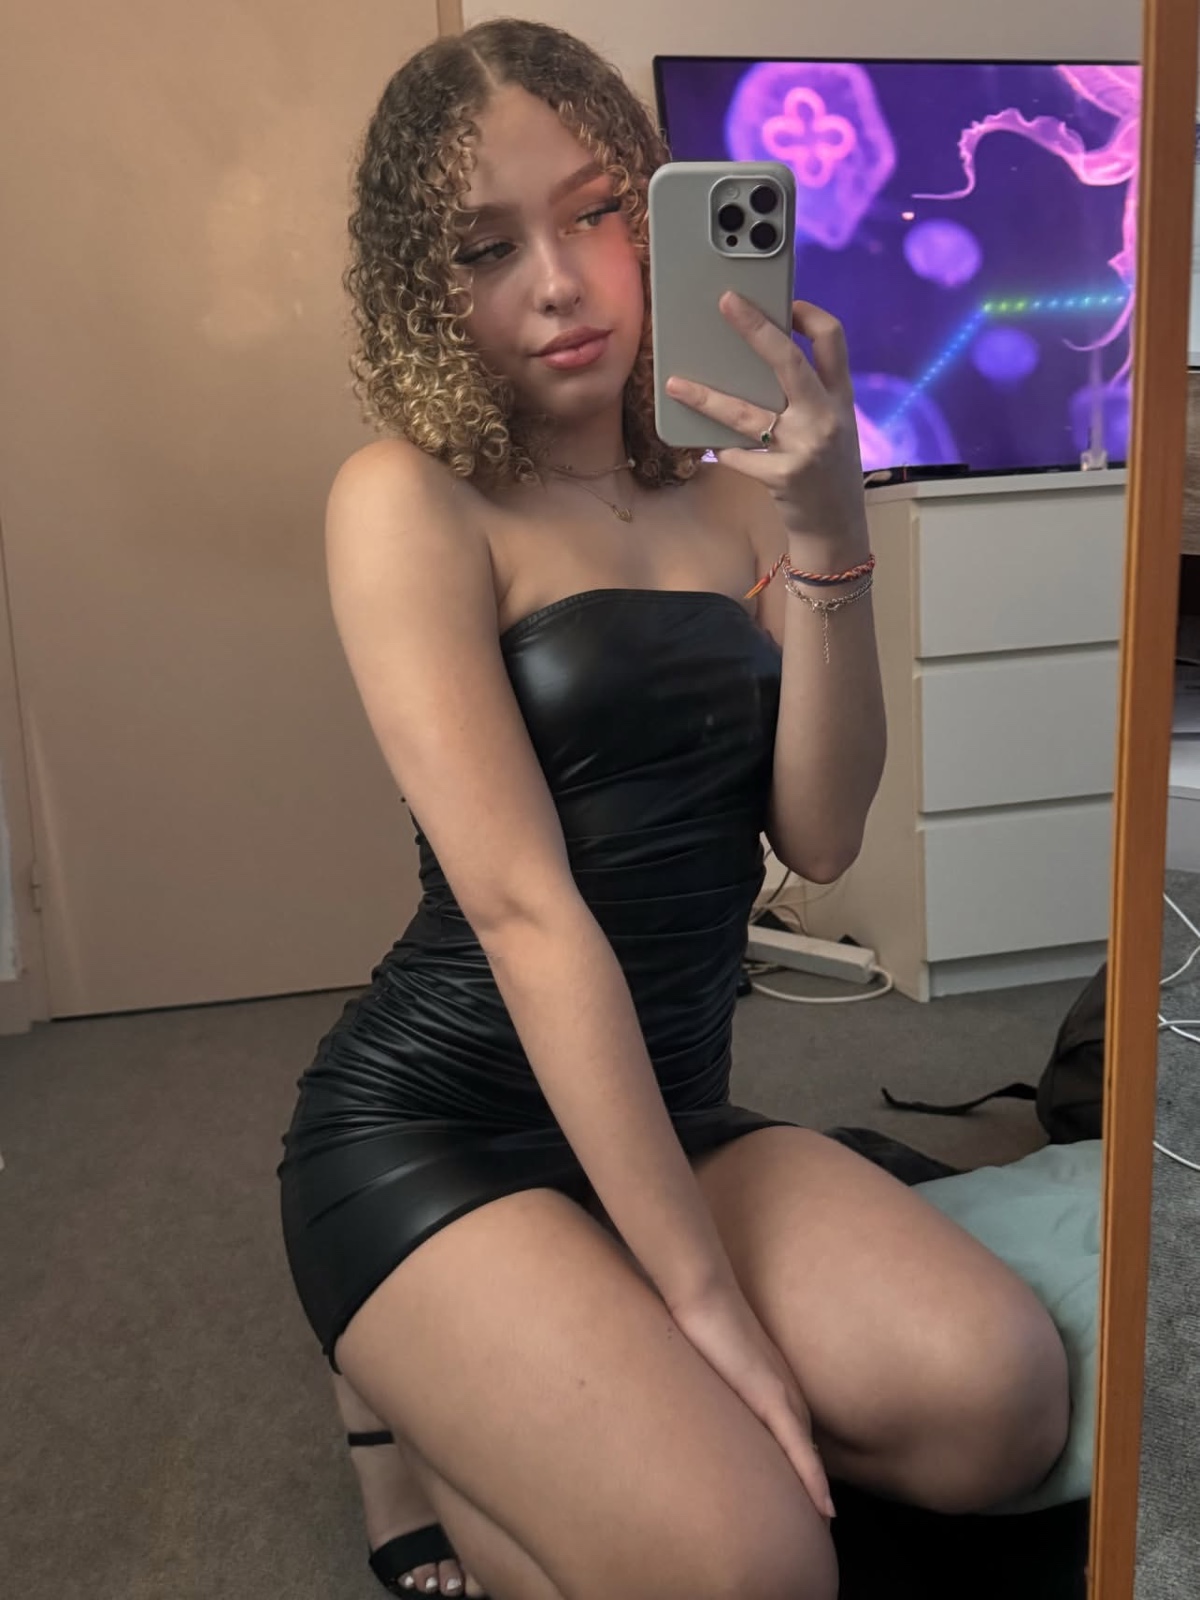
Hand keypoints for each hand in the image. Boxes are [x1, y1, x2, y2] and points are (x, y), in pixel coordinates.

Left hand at [664, 294, 866, 544]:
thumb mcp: (832, 425)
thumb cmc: (827, 469)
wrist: (837, 528)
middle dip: (756, 328)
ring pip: (746, 414)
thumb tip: (754, 361)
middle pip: (789, 362)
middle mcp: (827, 418)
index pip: (833, 339)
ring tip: (675, 384)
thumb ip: (807, 394)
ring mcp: (805, 448)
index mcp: (841, 397)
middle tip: (726, 302)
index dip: (808, 314)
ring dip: (705, 398)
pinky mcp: (783, 477)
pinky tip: (705, 443)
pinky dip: (718, 447)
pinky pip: (736, 454)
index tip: (784, 301)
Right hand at [670, 1282, 835, 1519]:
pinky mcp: (771, 1398)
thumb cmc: (699, 1321)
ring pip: (809, 1458)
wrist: (703, 1293)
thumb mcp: (710, 1364)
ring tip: (823, 1530)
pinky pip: (798, 1449)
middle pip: (807, 1454)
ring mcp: (782, 1396)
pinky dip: (813, 1480)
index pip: (795, 1440)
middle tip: (815, 1530)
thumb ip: (717, 1383)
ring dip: (817, 1495)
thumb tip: (701, 1405)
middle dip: (812, 1491)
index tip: (802, 1506)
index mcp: (774, 1387)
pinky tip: (824, 1509)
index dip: (801, 1473)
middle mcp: (787, 1394)